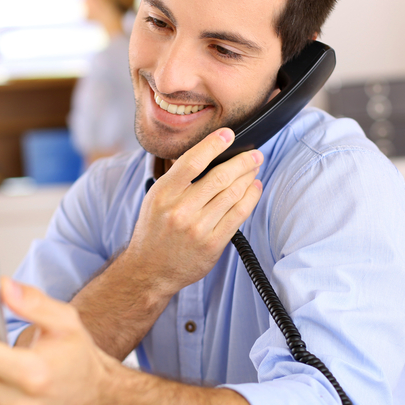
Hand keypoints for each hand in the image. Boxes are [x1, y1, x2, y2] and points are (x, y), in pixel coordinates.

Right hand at [120, 128, 262, 297]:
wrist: (150, 270)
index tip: (228, 134)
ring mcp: (198, 229)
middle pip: (220, 177)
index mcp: (163, 194)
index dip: (213, 144)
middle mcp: (180, 211)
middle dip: (242, 161)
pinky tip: (254, 188)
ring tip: (255, 168)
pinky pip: (239, 215)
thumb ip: (177, 178)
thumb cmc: (154, 231)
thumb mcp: (155, 199)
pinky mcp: (213, 244)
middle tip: (254, 153)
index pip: (192, 161)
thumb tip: (207, 153)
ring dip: (249, 177)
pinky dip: (251, 197)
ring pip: (233, 194)